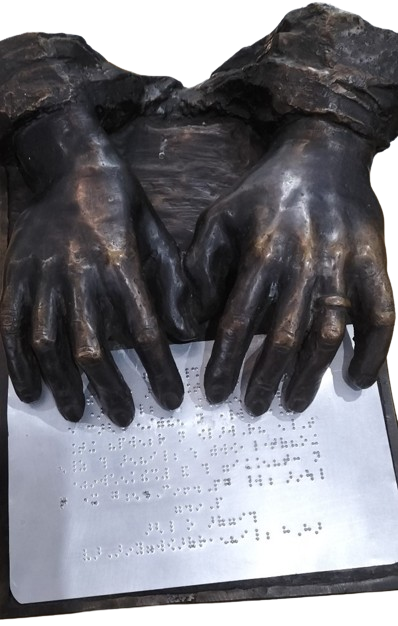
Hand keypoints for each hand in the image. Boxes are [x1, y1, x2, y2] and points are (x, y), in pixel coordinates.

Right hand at [1, 104, 195, 425]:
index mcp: (121, 263)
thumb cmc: (121, 202)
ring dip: (63, 384)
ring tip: (76, 412)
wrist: (69, 164)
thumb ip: (172, 283)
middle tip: (122, 418)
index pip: (144, 331)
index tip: (169, 399)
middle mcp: (80, 273)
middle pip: (93, 346)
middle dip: (109, 389)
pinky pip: (11, 326)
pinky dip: (18, 363)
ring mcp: (42, 275)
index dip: (158, 370)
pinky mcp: (15, 274)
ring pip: (49, 342)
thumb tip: (189, 331)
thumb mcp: (157, 233)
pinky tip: (30, 390)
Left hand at [186, 118, 394, 414]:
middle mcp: (304, 264)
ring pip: (329, 333)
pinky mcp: (377, 265)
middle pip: (283, 336)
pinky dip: (374, 353)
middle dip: (264, 378)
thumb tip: (192, 316)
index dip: (225, 362)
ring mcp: (345, 266)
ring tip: (292, 403)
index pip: (237, 321)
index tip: (215, 393)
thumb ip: (201, 263)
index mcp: (262, 252)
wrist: (325, 153)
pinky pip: (383, 316)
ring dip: (310, 375)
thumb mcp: (219, 215)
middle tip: (254, 407)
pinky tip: (358, 380)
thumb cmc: (265, 190)